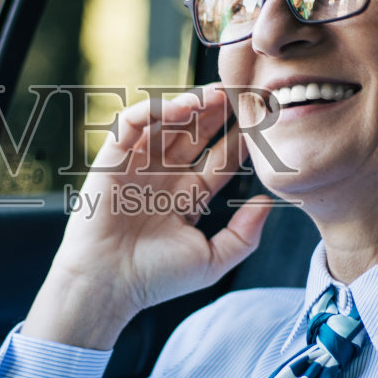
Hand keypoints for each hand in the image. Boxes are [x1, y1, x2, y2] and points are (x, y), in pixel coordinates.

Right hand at [26, 84, 273, 348]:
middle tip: (243, 95)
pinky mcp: (112, 159)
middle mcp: (165, 176)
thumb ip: (244, 235)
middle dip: (218, 114)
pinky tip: (180, 107)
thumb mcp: (211, 260)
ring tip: (216, 93)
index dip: (240, 141)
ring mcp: (139, 166)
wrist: (109, 284)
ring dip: (191, 105)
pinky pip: (132, 124)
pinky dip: (154, 110)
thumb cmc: (156, 278)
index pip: (220, 160)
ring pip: (167, 123)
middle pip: (196, 134)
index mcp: (189, 197)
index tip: (262, 125)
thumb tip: (268, 202)